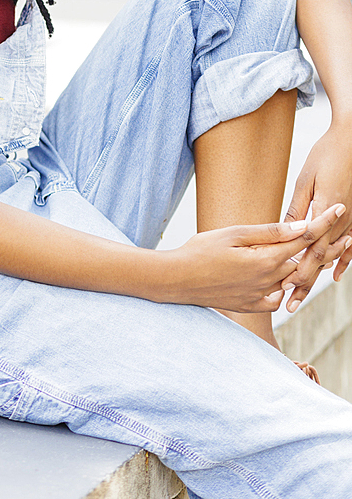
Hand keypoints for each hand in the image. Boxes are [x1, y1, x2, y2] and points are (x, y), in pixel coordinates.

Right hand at [168, 204, 345, 312]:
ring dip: (309, 267)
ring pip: (294, 281)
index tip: (338, 208)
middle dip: (325, 246)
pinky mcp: (253, 305)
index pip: (302, 238)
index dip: (322, 222)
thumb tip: (298, 227)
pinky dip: (286, 287)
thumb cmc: (200, 251)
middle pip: (305, 261)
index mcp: (265, 259)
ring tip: (325, 254)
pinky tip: (288, 279)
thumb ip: (267, 232)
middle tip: (345, 235)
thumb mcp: (233, 234)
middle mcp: (268, 280)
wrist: (178, 280)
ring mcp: (261, 296)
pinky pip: (278, 298)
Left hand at [282, 124, 351, 311]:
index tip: (285, 289)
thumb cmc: (326, 156)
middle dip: (303, 283)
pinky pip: (351, 244)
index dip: (297, 272)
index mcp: (325, 212)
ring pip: (333, 255)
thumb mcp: (305, 180)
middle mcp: (341, 221)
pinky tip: (336, 275)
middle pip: (320, 259)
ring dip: (317, 275)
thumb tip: (283, 229)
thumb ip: (296, 208)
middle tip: (289, 304)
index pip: (309, 250)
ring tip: (301, 295)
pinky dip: (343, 261)